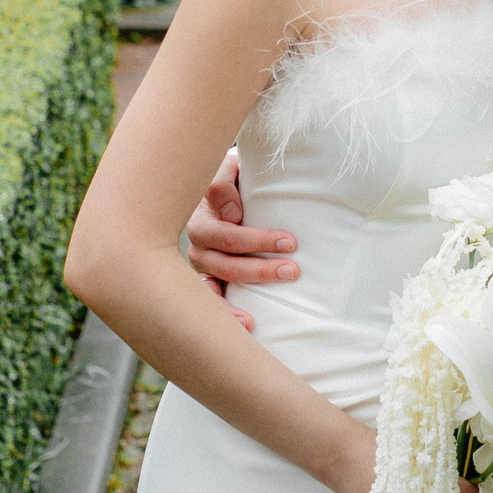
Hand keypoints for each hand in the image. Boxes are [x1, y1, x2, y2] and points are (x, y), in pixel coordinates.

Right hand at [184, 148, 299, 330]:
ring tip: (280, 289)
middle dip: (261, 268)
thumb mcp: (229, 169)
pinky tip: (249, 323)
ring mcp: (202, 265)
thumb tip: (232, 214)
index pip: (226, 234)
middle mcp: (197, 244)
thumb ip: (224, 183)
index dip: (258, 240)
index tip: (291, 242)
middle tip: (295, 269)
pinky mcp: (209, 279)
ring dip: (252, 286)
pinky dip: (227, 313)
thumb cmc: (235, 177)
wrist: (229, 184)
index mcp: (201, 217)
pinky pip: (213, 300)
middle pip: (226, 263)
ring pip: (222, 282)